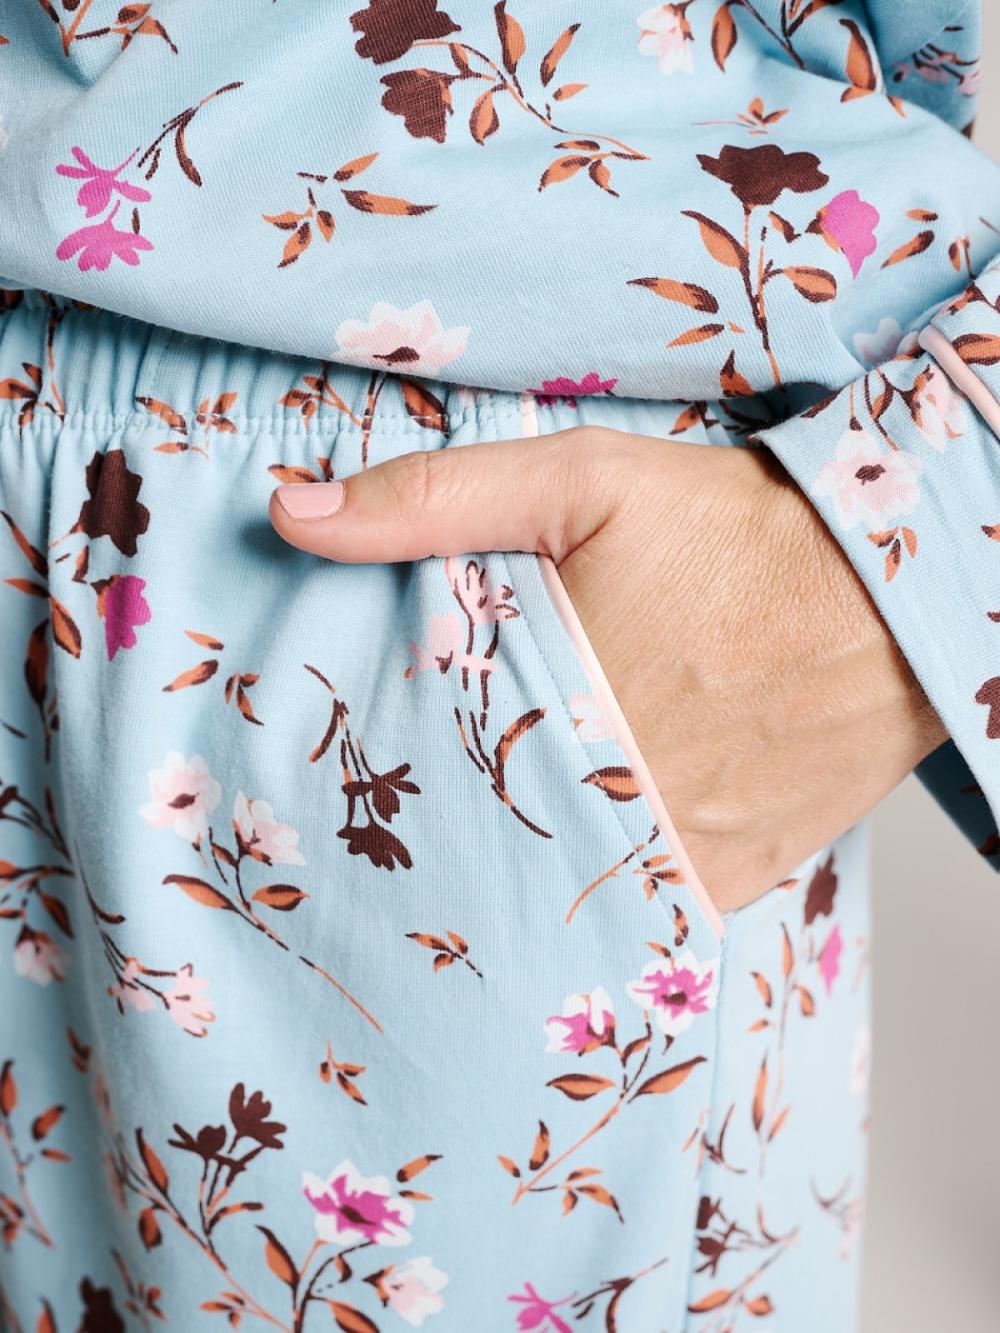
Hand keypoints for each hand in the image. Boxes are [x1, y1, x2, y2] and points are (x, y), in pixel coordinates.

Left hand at [269, 427, 945, 912]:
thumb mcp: (581, 481)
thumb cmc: (737, 528)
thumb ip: (434, 499)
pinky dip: (606, 891)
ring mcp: (685, 853)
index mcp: (559, 711)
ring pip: (562, 892)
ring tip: (489, 844)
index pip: (425, 784)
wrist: (895, 588)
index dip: (381, 787)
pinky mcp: (739, 875)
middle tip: (407, 827)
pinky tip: (578, 857)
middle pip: (489, 850)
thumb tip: (290, 514)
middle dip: (446, 837)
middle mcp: (618, 802)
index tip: (348, 787)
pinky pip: (646, 909)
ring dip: (522, 871)